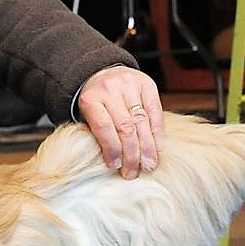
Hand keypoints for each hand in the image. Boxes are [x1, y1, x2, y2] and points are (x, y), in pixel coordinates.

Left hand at [75, 65, 163, 179]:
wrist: (102, 72)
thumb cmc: (94, 100)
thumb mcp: (86, 114)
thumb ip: (97, 132)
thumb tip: (113, 162)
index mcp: (90, 99)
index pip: (104, 127)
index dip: (112, 149)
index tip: (116, 166)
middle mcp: (110, 89)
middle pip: (125, 127)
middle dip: (131, 154)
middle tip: (133, 172)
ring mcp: (130, 85)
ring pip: (142, 122)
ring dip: (148, 147)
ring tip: (149, 165)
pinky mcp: (147, 84)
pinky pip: (156, 112)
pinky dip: (158, 132)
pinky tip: (157, 147)